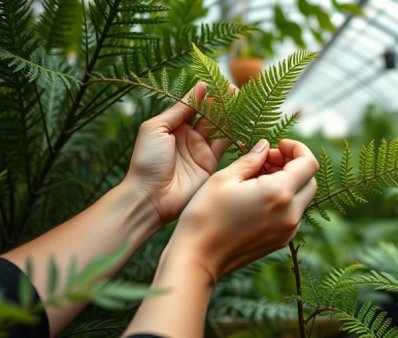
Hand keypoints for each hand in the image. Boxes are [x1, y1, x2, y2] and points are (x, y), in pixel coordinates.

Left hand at [124, 82, 228, 224]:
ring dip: (230, 116)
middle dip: (221, 103)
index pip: (193, 106)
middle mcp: (188, 136)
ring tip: (242, 103)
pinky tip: (244, 127)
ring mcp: (200, 150)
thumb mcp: (156, 128)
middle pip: (209, 115)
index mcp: (173, 126)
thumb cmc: (147, 160)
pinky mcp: (210, 164)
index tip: (218, 83)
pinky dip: (235, 137)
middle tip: (235, 90)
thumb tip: (198, 90)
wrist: (151, 196)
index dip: (205, 95)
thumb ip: (178, 110)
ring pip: (219, 129)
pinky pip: (225, 147)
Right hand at [171, 139, 318, 283]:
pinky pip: (293, 213)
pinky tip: (258, 197)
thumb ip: (251, 159)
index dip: (297, 148)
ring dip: (288, 182)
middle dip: (293, 164)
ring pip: (302, 197)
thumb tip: (265, 146)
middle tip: (266, 160)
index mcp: (278, 193)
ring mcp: (288, 230)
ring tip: (258, 178)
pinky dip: (283, 199)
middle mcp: (290, 214)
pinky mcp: (281, 241)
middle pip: (310, 180)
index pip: (308, 164)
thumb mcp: (224, 178)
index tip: (278, 144)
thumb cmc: (205, 215)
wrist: (198, 259)